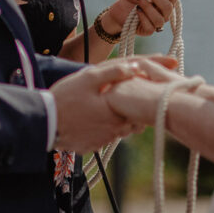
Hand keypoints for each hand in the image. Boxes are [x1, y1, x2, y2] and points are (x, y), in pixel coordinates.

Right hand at [50, 56, 176, 151]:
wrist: (43, 124)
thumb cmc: (64, 98)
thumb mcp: (87, 79)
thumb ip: (112, 72)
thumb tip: (136, 67)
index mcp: (116, 111)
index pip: (141, 98)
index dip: (154, 83)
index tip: (171, 68)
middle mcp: (114, 129)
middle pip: (135, 115)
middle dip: (141, 103)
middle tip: (146, 89)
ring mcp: (103, 139)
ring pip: (122, 126)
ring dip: (124, 116)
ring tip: (120, 103)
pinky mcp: (91, 145)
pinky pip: (107, 134)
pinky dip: (108, 125)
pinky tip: (100, 116)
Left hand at [104, 0, 178, 35]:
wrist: (120, 7)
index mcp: (168, 1)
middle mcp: (165, 13)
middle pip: (168, 6)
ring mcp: (158, 23)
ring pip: (159, 18)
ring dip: (147, 6)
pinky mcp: (148, 31)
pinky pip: (150, 27)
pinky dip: (142, 16)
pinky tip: (136, 9)